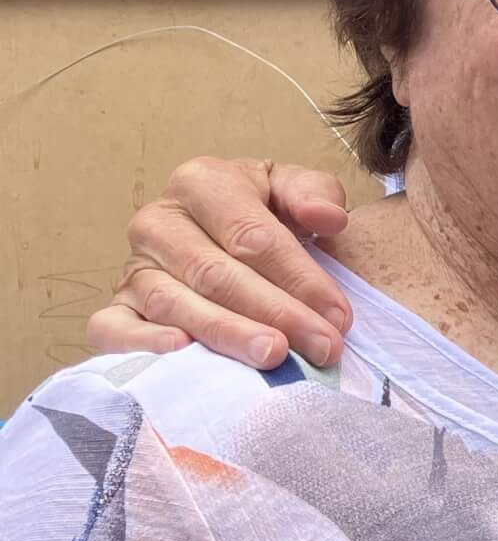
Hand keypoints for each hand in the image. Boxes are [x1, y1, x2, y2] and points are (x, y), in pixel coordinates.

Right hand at [88, 157, 353, 368]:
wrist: (223, 237)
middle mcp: (158, 222)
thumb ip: (317, 195)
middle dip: (275, 313)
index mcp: (202, 184)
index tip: (340, 317)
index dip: (301, 279)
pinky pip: (115, 328)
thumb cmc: (266, 216)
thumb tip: (328, 216)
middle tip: (320, 347)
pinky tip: (184, 353)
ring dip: (227, 334)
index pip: (252, 236)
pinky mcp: (116, 307)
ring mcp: (134, 266)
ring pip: (174, 303)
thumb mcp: (294, 193)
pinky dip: (143, 343)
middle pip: (216, 274)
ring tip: (273, 356)